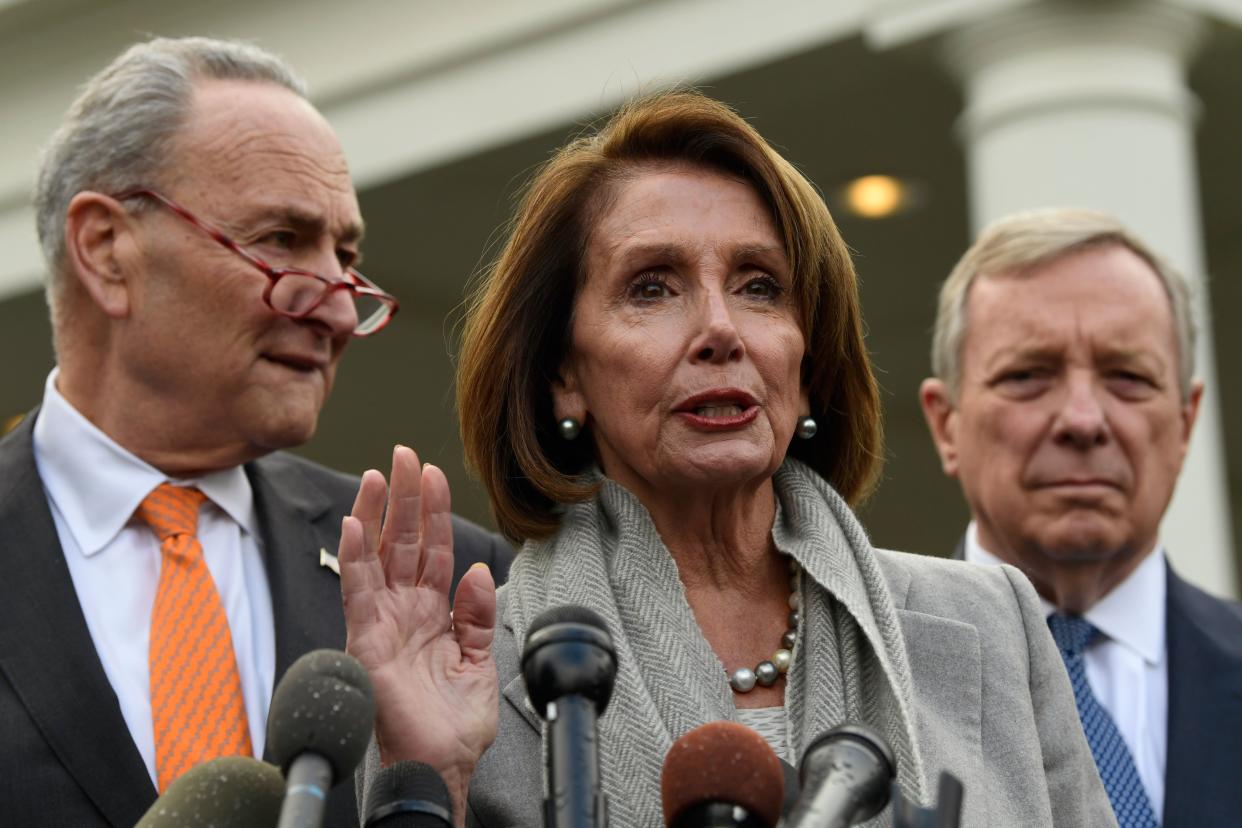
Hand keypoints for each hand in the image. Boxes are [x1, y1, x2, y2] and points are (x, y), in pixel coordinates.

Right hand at [339, 445, 497, 821]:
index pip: (431, 550)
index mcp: (433, 612)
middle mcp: (403, 610)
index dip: (433, 512)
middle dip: (405, 498)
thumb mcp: (481, 660)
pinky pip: (357, 590)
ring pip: (376, 555)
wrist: (440, 762)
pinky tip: (352, 524)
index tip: (434, 474)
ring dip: (376, 514)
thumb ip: (478, 615)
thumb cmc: (456, 722)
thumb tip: (478, 572)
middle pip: (402, 542)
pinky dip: (353, 555)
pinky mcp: (366, 638)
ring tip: (379, 475)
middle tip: (405, 455)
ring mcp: (382, 621)